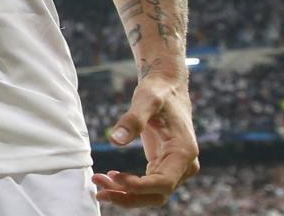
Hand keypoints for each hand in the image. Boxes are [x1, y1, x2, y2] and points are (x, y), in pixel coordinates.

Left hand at [91, 72, 199, 207]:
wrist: (168, 86)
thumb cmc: (158, 91)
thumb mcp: (146, 99)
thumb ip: (132, 119)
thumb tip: (115, 140)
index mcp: (183, 152)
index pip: (163, 183)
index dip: (138, 187)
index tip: (113, 178)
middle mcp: (185, 165)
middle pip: (157, 194)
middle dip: (127, 196)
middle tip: (98, 190)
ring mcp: (177, 168)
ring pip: (152, 194)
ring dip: (126, 195)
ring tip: (99, 185)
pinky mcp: (166, 166)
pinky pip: (149, 185)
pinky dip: (130, 187)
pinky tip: (110, 178)